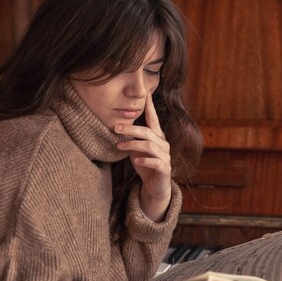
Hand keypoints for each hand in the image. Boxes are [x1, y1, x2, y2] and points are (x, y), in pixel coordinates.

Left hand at [114, 92, 171, 220]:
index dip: (150, 106)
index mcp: (157, 136)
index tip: (146, 93)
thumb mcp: (136, 149)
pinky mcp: (165, 168)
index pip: (153, 118)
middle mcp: (163, 144)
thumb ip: (131, 138)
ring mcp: (165, 156)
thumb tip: (118, 125)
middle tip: (115, 127)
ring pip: (150, 145)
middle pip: (147, 132)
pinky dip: (145, 160)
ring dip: (133, 144)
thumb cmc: (145, 165)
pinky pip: (156, 161)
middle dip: (131, 128)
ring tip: (120, 146)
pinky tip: (136, 160)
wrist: (155, 186)